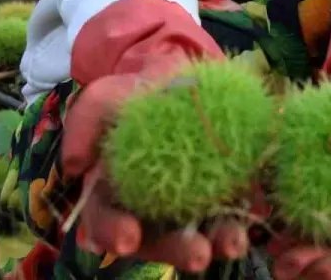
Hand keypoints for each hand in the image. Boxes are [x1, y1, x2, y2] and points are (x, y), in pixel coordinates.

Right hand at [60, 0, 250, 270]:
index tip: (128, 240)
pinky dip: (246, 218)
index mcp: (115, 193)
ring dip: (217, 244)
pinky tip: (257, 220)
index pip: (106, 221)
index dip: (114, 233)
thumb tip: (74, 165)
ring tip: (233, 244)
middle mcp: (151, 209)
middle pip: (160, 240)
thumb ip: (86, 120)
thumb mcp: (107, 95)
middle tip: (196, 256)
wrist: (182, 74)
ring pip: (202, 234)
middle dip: (177, 251)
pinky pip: (236, 211)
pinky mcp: (226, 193)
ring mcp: (191, 205)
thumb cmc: (137, 91)